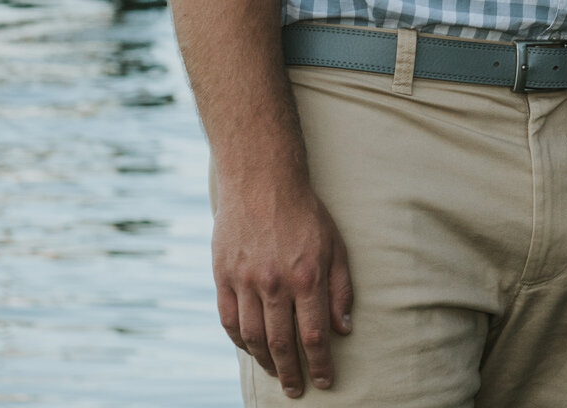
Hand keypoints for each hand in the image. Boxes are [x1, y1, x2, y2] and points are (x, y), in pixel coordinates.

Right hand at [212, 176, 353, 398]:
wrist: (261, 180)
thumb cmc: (305, 213)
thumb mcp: (336, 246)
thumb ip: (341, 289)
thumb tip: (344, 329)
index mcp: (307, 277)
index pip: (314, 336)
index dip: (320, 364)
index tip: (325, 381)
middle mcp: (275, 283)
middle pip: (281, 343)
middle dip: (292, 373)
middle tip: (297, 390)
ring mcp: (245, 281)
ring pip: (253, 337)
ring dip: (265, 362)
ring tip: (277, 373)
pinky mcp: (223, 276)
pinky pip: (229, 320)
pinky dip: (240, 342)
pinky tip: (251, 350)